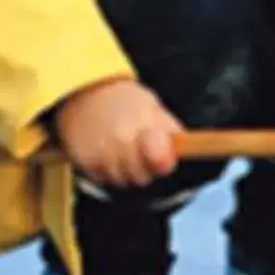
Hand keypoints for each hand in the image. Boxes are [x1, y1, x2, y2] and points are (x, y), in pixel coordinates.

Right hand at [53, 78, 184, 189]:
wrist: (83, 92)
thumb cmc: (125, 100)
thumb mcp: (152, 107)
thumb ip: (171, 131)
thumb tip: (190, 151)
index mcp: (143, 126)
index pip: (161, 160)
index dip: (163, 162)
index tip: (162, 156)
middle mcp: (121, 142)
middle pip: (142, 177)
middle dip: (145, 169)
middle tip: (138, 150)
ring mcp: (101, 154)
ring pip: (123, 181)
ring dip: (125, 171)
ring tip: (120, 149)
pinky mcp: (84, 162)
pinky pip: (103, 180)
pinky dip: (106, 171)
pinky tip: (105, 152)